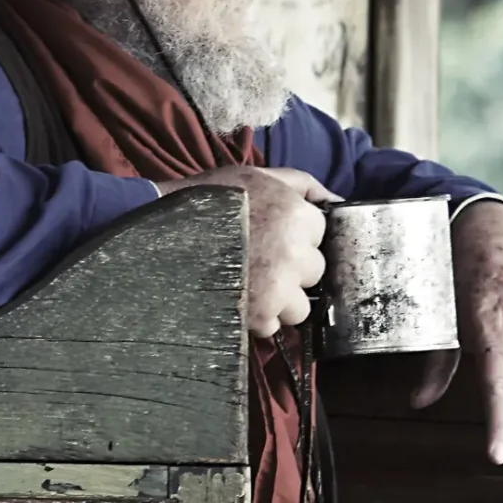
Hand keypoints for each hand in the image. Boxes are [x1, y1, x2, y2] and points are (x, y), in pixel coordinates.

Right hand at [157, 167, 340, 336]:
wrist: (163, 231)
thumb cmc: (210, 198)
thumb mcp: (259, 176)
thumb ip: (305, 185)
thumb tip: (339, 202)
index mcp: (298, 216)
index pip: (320, 234)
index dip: (297, 234)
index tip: (274, 234)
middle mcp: (295, 253)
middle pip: (314, 271)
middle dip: (293, 267)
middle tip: (261, 257)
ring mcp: (278, 288)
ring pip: (300, 305)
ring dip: (281, 298)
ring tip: (251, 281)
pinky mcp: (258, 315)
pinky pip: (274, 326)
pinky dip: (259, 316)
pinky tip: (239, 296)